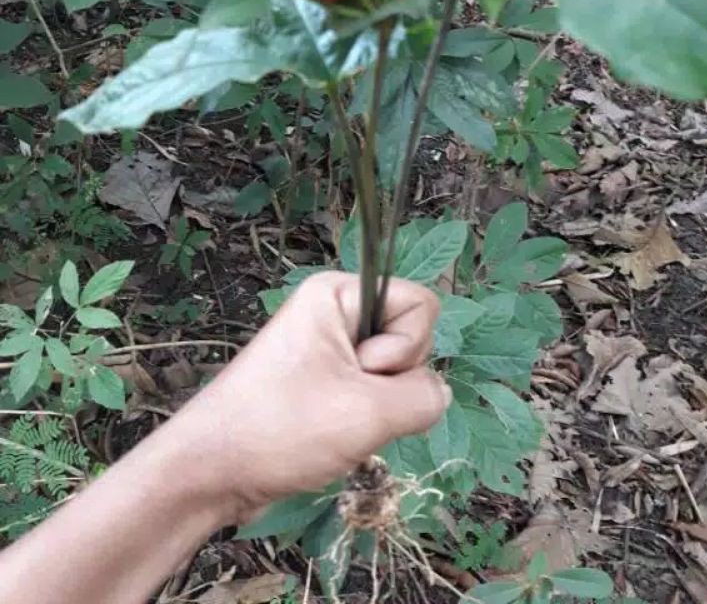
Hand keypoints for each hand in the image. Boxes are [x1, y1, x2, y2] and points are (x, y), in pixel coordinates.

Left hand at [170, 272, 448, 523]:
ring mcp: (329, 348)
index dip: (406, 347)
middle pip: (410, 336)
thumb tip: (437, 393)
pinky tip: (334, 434)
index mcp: (337, 294)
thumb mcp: (370, 412)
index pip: (420, 304)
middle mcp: (335, 312)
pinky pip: (374, 392)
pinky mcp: (325, 381)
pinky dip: (367, 418)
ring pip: (395, 371)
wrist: (211, 472)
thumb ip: (426, 396)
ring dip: (380, 406)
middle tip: (346, 401)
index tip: (362, 371)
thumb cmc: (282, 429)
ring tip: (337, 423)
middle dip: (392, 379)